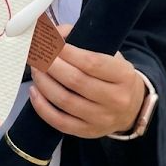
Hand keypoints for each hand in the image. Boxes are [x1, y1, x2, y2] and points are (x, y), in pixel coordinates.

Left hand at [29, 28, 145, 138]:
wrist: (131, 108)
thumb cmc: (114, 76)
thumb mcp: (110, 54)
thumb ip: (82, 39)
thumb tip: (53, 33)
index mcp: (124, 75)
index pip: (91, 63)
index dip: (67, 52)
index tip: (51, 43)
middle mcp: (115, 99)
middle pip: (75, 81)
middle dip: (51, 65)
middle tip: (37, 55)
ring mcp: (102, 118)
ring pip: (65, 101)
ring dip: (44, 82)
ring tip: (35, 69)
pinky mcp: (88, 132)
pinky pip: (60, 122)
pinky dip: (42, 107)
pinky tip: (35, 92)